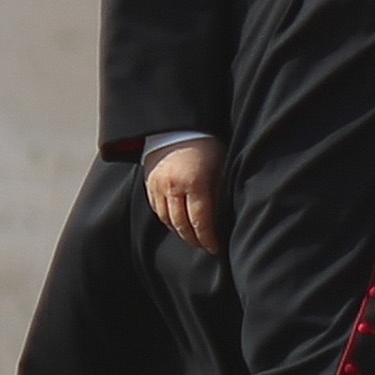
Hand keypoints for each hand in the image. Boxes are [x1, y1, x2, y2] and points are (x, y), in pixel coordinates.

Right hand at [144, 138, 224, 253]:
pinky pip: (157, 210)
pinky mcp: (149, 184)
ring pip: (167, 220)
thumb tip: (225, 216)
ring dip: (181, 233)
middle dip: (195, 239)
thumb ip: (221, 190)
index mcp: (195, 183)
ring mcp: (158, 186)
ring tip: (194, 239)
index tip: (216, 248)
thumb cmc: (208, 145)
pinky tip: (179, 224)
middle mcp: (173, 187)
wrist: (177, 126)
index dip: (208, 238)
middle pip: (182, 224)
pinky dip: (168, 221)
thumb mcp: (221, 165)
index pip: (201, 220)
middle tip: (206, 247)